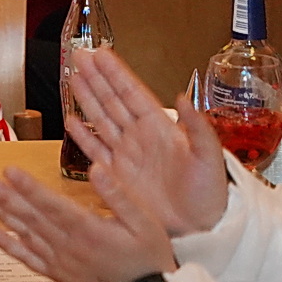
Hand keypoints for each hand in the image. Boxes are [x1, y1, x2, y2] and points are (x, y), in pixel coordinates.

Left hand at [0, 163, 175, 281]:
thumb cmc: (148, 257)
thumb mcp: (144, 222)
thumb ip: (118, 195)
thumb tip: (97, 168)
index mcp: (89, 230)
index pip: (52, 204)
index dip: (29, 187)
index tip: (9, 171)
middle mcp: (69, 245)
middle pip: (31, 217)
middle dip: (5, 196)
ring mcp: (60, 260)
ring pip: (25, 234)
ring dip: (1, 214)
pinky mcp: (57, 272)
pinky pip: (27, 259)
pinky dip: (6, 246)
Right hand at [63, 48, 228, 237]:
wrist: (200, 228)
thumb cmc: (210, 194)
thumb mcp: (210, 157)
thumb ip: (197, 127)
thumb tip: (184, 97)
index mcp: (160, 127)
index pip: (132, 93)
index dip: (116, 73)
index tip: (101, 54)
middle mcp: (139, 136)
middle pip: (112, 100)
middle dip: (96, 77)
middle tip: (80, 55)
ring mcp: (126, 155)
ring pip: (100, 119)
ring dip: (86, 98)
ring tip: (73, 77)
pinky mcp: (116, 176)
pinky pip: (95, 150)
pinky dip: (82, 136)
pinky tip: (71, 120)